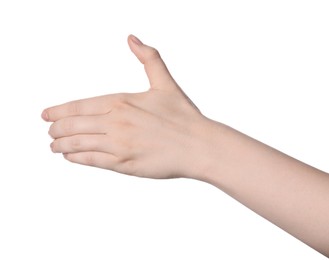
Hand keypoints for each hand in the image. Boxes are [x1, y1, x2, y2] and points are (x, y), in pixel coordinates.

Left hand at [42, 35, 213, 178]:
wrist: (199, 145)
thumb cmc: (183, 116)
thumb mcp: (165, 83)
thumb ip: (148, 59)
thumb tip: (132, 37)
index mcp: (121, 102)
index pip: (78, 106)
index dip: (58, 111)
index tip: (46, 114)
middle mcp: (116, 122)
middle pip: (73, 126)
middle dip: (56, 129)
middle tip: (49, 131)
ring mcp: (119, 145)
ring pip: (78, 144)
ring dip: (61, 145)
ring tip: (54, 145)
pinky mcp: (124, 164)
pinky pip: (92, 160)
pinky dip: (77, 158)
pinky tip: (70, 157)